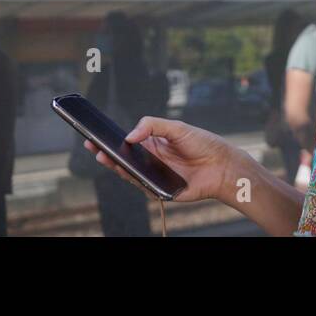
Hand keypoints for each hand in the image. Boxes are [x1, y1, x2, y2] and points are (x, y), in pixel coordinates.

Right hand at [83, 117, 237, 204]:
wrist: (222, 166)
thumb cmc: (203, 144)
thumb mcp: (177, 127)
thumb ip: (153, 126)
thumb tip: (130, 135)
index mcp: (153, 143)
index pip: (127, 142)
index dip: (111, 140)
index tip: (95, 135)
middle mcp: (151, 160)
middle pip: (123, 159)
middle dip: (107, 153)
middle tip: (93, 146)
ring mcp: (154, 175)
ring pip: (129, 173)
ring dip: (116, 167)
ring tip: (105, 157)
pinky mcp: (159, 189)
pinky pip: (143, 186)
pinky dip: (134, 179)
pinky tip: (127, 171)